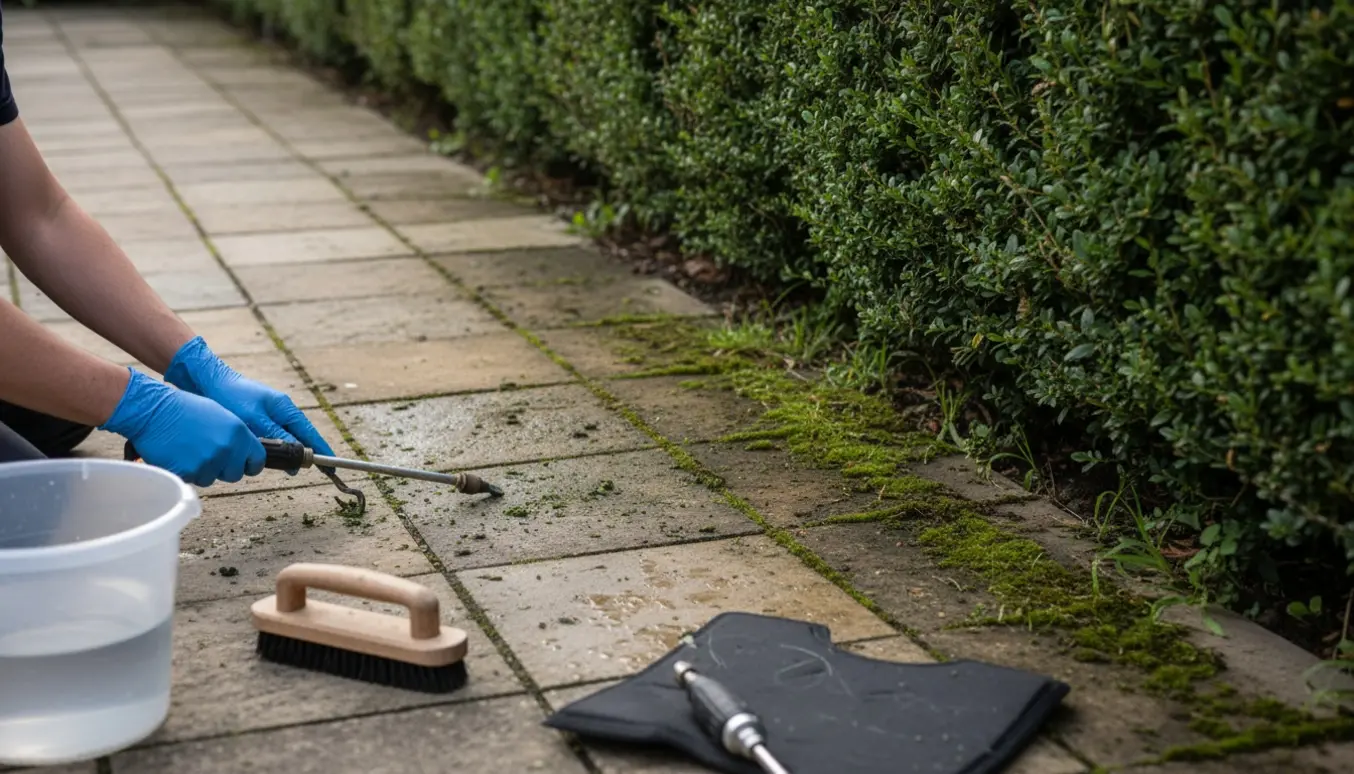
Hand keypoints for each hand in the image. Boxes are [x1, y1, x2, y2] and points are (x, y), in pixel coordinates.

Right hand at [101, 369, 265, 485]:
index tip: (243, 466)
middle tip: (206, 456)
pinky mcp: (189, 472)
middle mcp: (227, 449)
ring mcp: (208, 462)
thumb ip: (234, 436)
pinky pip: (192, 480)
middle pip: (234, 475)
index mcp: (239, 433)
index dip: (249, 465)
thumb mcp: (220, 415)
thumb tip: (243, 452)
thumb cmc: (184, 408)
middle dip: (223, 470)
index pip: (257, 460)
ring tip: (188, 451)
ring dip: (201, 470)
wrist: (153, 410)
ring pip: (211, 478)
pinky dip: (185, 472)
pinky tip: (177, 456)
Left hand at [163, 336, 334, 472]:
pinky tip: (261, 454)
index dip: (320, 452)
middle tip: (296, 472)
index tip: (330, 468)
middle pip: (298, 438)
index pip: (310, 434)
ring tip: (276, 465)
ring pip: (283, 438)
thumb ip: (276, 436)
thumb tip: (294, 456)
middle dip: (298, 455)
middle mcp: (281, 411)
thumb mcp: (254, 420)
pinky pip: (270, 435)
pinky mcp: (257, 417)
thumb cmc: (231, 397)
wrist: (207, 379)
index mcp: (286, 409)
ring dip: (280, 452)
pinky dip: (268, 446)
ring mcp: (270, 413)